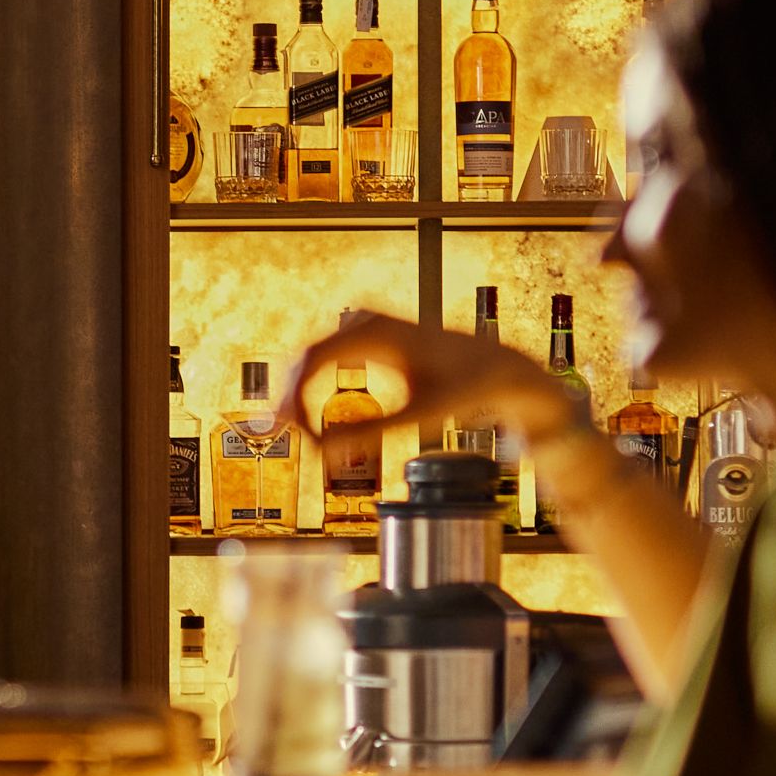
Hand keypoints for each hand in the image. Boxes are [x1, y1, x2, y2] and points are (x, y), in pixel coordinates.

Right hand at [277, 310, 580, 456]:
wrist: (497, 366)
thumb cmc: (466, 388)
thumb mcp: (421, 416)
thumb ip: (373, 434)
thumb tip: (325, 453)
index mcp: (380, 333)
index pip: (315, 359)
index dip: (294, 396)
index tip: (292, 432)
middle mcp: (369, 321)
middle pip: (307, 354)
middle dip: (289, 394)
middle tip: (278, 433)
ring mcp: (369, 325)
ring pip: (313, 353)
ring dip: (297, 387)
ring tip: (289, 425)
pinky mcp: (371, 337)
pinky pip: (327, 355)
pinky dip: (313, 382)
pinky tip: (306, 409)